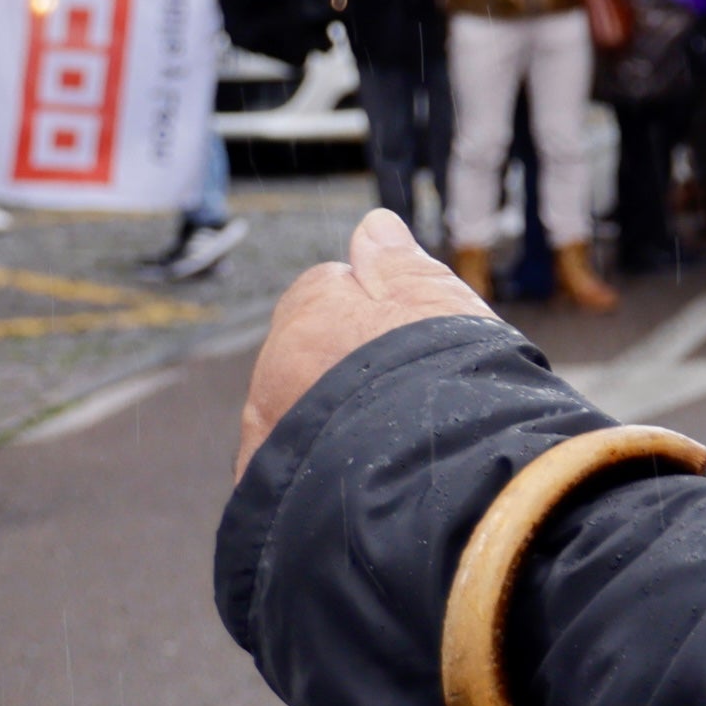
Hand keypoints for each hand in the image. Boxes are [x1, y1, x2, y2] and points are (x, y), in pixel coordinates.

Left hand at [236, 209, 495, 475]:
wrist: (427, 468)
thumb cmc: (442, 377)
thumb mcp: (438, 303)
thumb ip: (399, 263)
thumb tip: (374, 226)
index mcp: (316, 304)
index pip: (328, 287)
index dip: (372, 312)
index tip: (405, 338)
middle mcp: (277, 358)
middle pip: (305, 348)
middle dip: (340, 363)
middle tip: (396, 391)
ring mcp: (264, 422)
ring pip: (290, 406)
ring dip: (321, 415)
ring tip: (377, 441)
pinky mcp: (263, 479)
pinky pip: (277, 463)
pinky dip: (304, 467)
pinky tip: (341, 476)